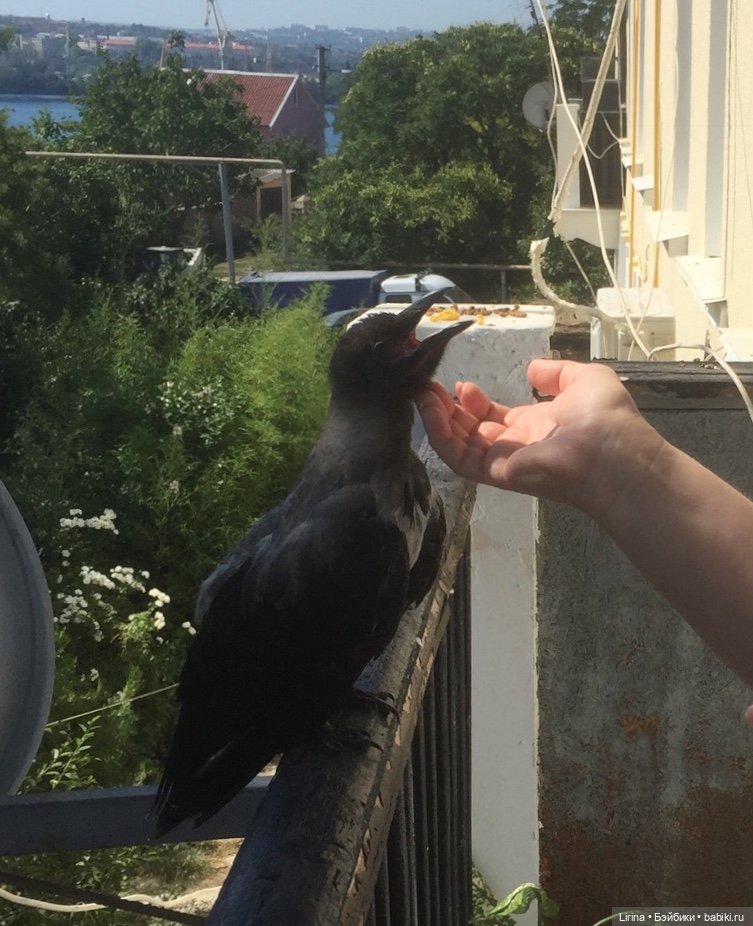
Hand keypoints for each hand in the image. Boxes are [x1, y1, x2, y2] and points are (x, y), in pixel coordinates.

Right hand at [418, 358, 654, 509]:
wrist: (611, 449)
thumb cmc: (604, 416)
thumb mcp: (584, 378)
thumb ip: (556, 372)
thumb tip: (532, 368)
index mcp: (535, 426)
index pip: (494, 418)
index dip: (475, 402)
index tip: (463, 384)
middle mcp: (516, 446)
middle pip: (471, 431)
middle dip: (449, 410)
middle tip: (429, 387)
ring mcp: (504, 462)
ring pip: (459, 445)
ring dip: (438, 420)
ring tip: (422, 394)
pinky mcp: (496, 473)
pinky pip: (459, 458)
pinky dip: (440, 436)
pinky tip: (431, 411)